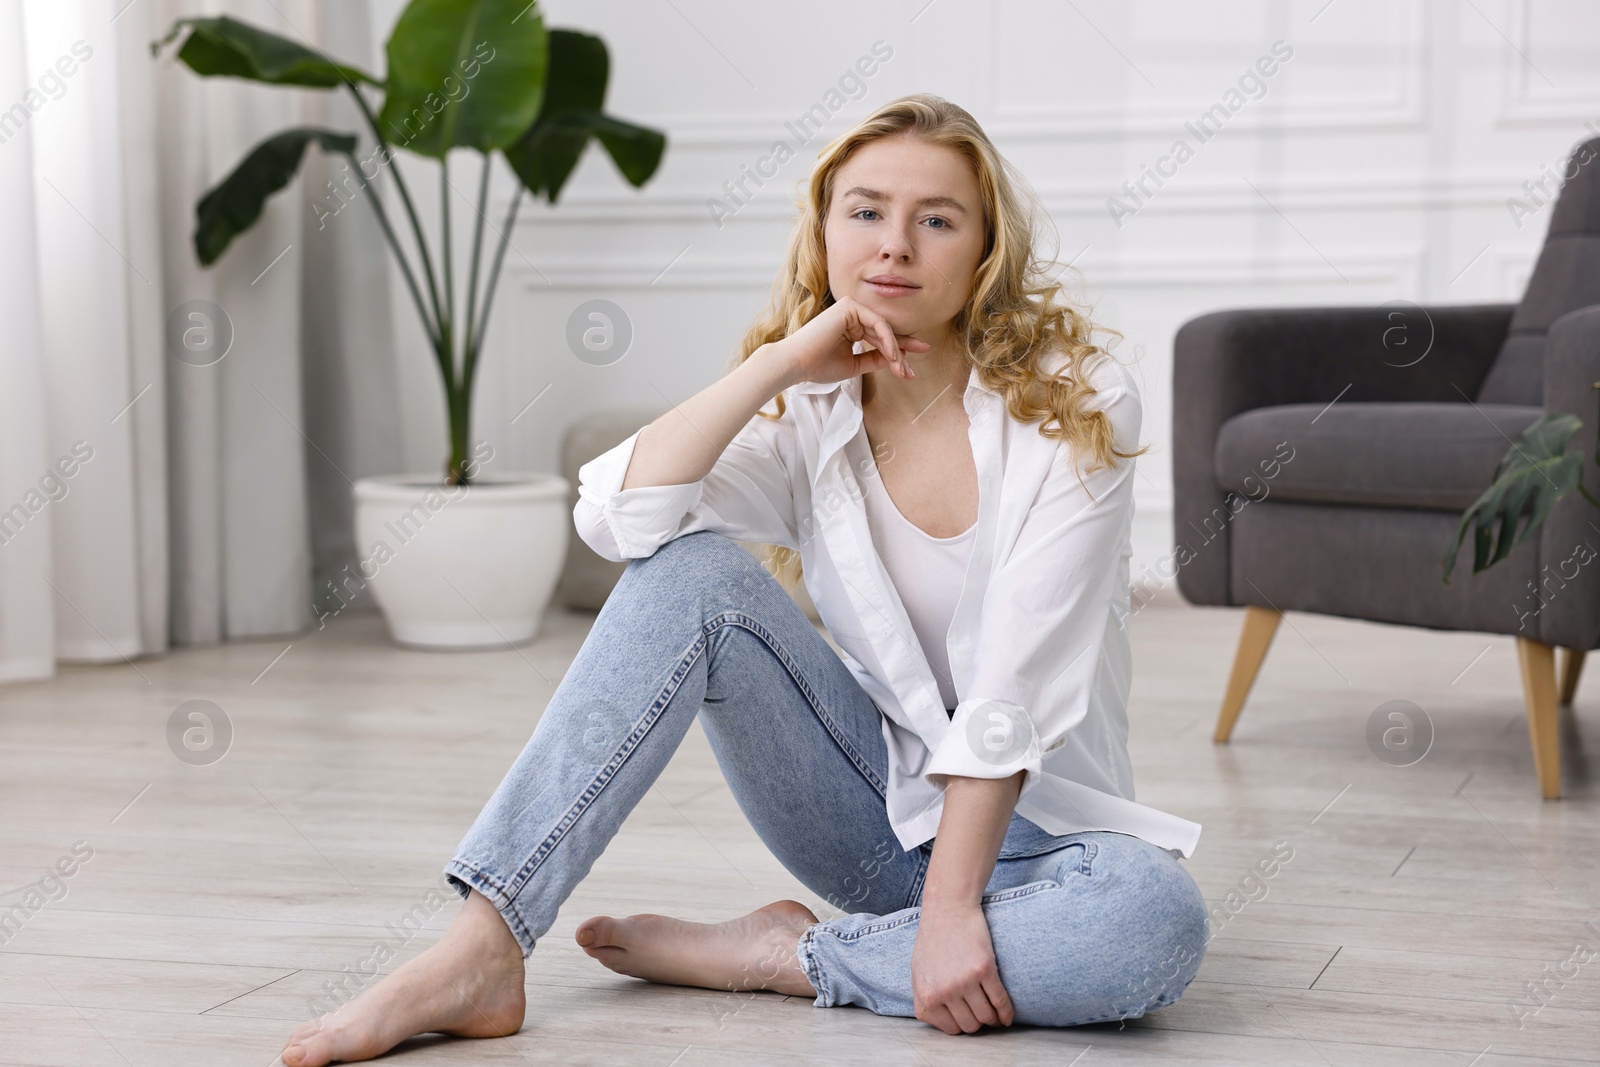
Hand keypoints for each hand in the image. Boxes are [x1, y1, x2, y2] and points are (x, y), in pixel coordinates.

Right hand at [759, 296, 929, 389]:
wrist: (795, 364)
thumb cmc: (818, 366)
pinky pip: (877, 323)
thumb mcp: (854, 365)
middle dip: (900, 354)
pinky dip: (887, 340)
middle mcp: (852, 314)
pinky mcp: (849, 306)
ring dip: (895, 350)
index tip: (910, 370)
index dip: (896, 353)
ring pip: (883, 329)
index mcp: (851, 326)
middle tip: (912, 372)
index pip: (879, 338)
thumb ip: (874, 359)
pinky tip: (893, 355)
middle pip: (885, 333)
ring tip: (901, 369)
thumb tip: (898, 358)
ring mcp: (851, 308)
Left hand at [910, 900, 1014, 1033]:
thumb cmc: (933, 939)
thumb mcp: (918, 971)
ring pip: (986, 1017)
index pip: (951, 1028)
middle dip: (979, 1023)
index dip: (963, 1025)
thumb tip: (940, 1020)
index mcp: (926, 996)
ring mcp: (964, 981)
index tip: (970, 1019)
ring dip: (994, 1019)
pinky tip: (1008, 1015)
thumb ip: (926, 998)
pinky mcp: (984, 969)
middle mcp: (944, 992)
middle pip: (970, 1026)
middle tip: (984, 1015)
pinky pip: (1000, 1001)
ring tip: (996, 1014)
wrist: (948, 909)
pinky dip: (1007, 1012)